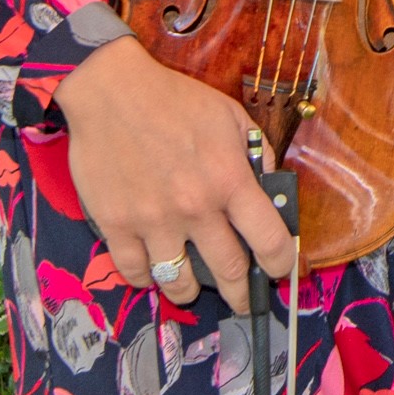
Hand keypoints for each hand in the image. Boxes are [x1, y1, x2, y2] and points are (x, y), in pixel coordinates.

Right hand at [57, 36, 297, 313]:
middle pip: (228, 271)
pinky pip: (135, 272)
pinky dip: (147, 278)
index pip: (269, 238)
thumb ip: (255, 152)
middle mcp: (196, 208)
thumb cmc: (176, 101)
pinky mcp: (116, 226)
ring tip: (195, 288)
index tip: (281, 271)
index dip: (281, 263)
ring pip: (179, 282)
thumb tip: (269, 185)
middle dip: (242, 295)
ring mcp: (154, 221)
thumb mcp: (231, 117)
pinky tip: (154, 270)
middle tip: (245, 302)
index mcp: (230, 179)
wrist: (112, 93)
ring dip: (191, 292)